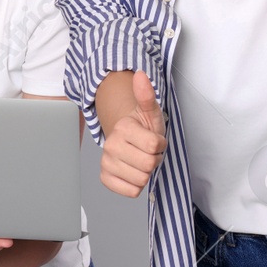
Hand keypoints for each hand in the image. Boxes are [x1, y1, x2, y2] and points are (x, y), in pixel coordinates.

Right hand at [102, 70, 165, 197]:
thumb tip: (140, 74)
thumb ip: (147, 95)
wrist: (129, 140)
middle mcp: (110, 145)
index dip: (160, 144)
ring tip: (141, 160)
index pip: (154, 146)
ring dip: (146, 172)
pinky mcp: (106, 178)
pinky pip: (130, 191)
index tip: (155, 140)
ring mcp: (106, 162)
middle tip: (149, 151)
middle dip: (155, 160)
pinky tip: (133, 172)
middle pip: (148, 164)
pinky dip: (136, 185)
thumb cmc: (143, 128)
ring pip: (141, 179)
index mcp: (122, 128)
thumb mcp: (151, 113)